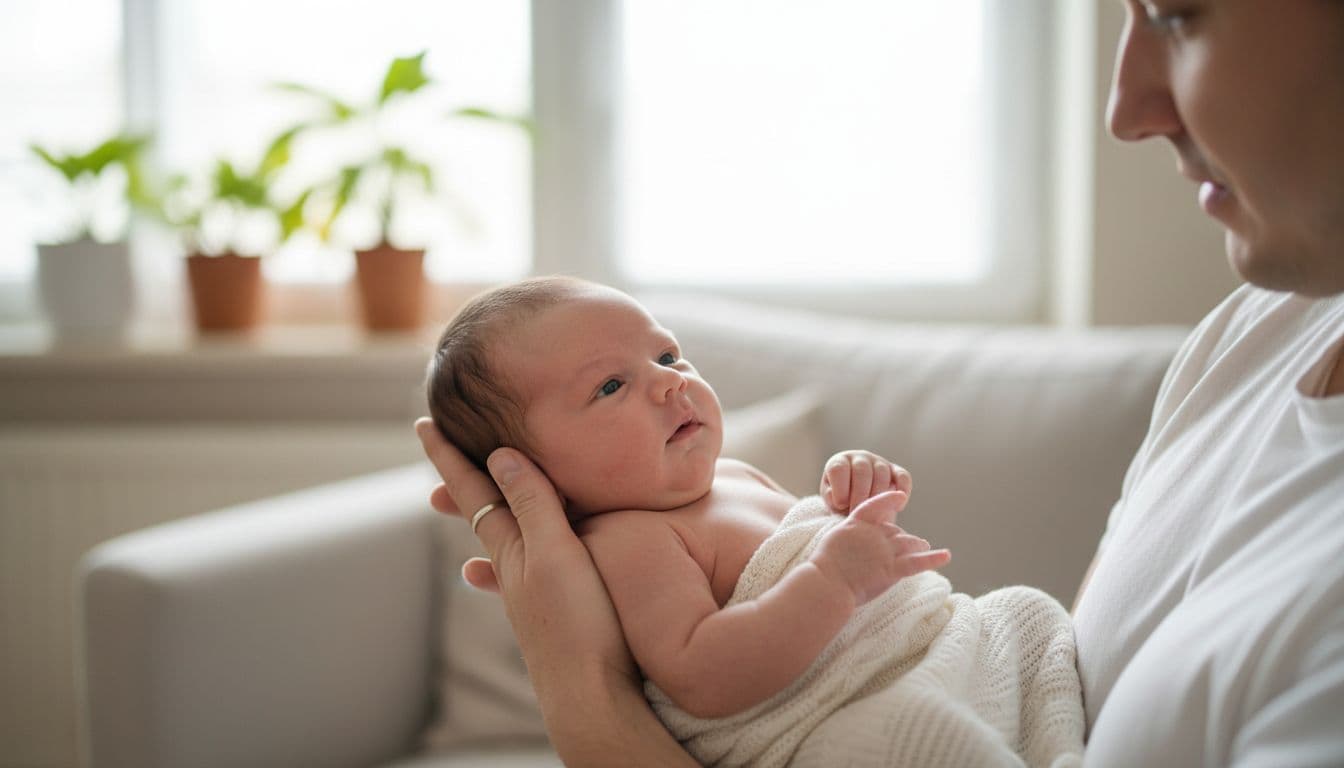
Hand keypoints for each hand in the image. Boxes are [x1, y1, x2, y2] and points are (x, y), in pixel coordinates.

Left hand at [414, 418, 638, 702]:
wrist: (592, 697)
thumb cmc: (579, 625)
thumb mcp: (557, 554)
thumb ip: (533, 504)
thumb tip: (500, 454)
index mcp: (510, 546)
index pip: (472, 489)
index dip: (449, 455)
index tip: (424, 423)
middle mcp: (512, 565)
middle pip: (479, 509)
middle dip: (459, 475)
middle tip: (437, 446)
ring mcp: (528, 590)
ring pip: (496, 536)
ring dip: (481, 508)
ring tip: (456, 494)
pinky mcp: (549, 610)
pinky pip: (514, 567)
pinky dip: (501, 550)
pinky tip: (479, 570)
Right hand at [808, 490, 949, 605]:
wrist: (827, 582)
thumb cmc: (824, 565)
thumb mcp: (834, 539)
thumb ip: (849, 534)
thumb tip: (855, 538)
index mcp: (857, 523)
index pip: (876, 506)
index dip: (889, 499)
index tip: (900, 496)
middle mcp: (874, 533)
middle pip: (896, 530)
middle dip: (903, 536)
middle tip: (910, 541)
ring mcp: (884, 551)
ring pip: (909, 544)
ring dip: (919, 545)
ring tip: (926, 546)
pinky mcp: (892, 569)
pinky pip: (918, 563)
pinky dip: (933, 559)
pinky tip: (946, 555)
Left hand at [820, 450, 911, 511]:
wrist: (857, 505)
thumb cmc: (841, 502)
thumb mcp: (831, 500)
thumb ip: (832, 498)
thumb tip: (842, 498)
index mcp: (839, 462)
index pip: (839, 468)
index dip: (839, 488)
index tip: (840, 505)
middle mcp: (860, 457)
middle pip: (862, 470)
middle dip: (859, 494)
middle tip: (857, 512)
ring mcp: (879, 462)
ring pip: (882, 473)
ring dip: (877, 495)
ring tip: (872, 512)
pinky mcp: (896, 471)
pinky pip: (903, 476)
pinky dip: (903, 490)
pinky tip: (898, 507)